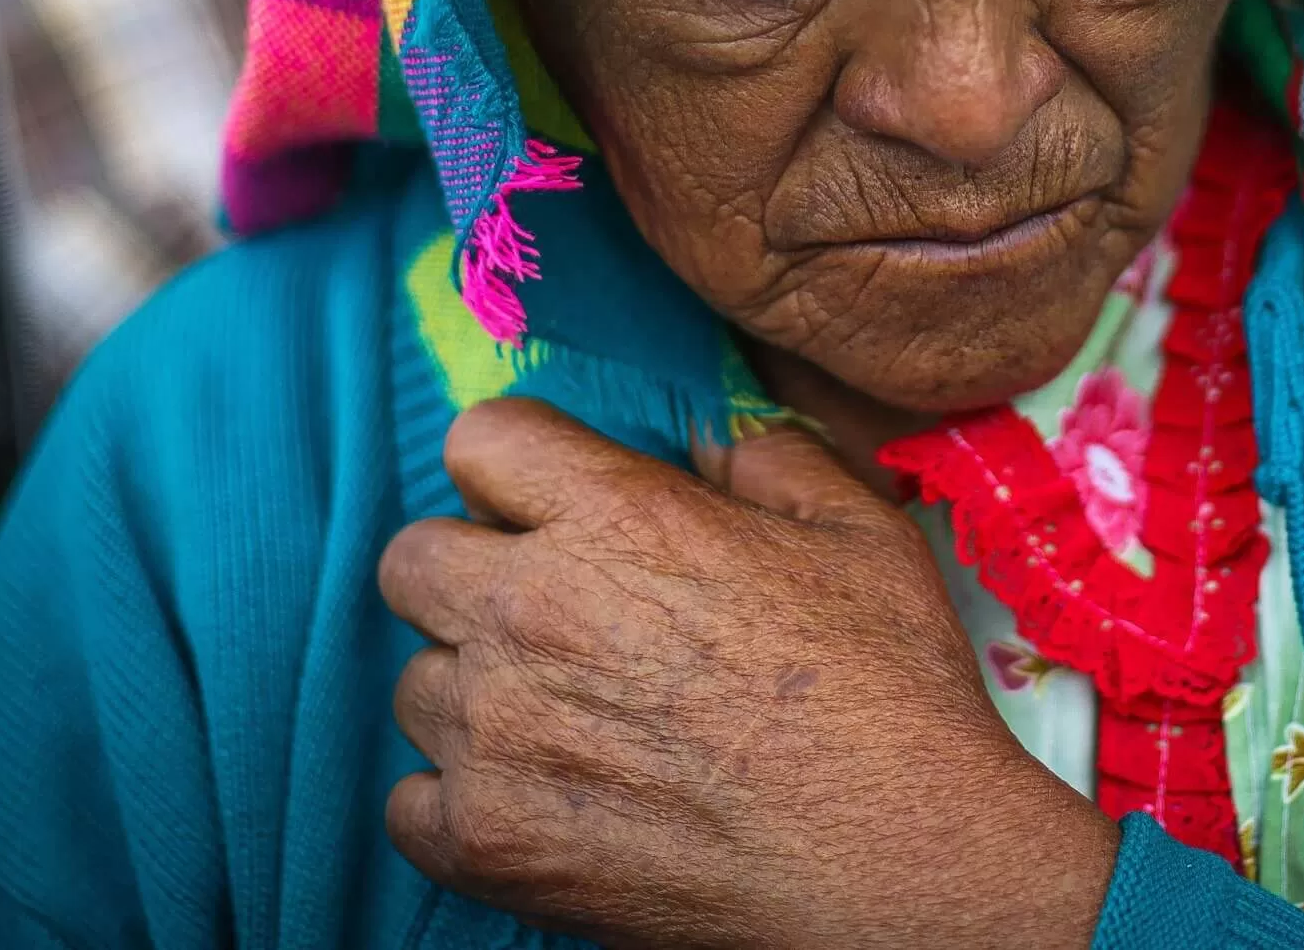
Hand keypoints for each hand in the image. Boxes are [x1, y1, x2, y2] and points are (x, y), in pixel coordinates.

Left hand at [377, 398, 1122, 949]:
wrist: (895, 864)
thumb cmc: (888, 690)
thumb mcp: (860, 530)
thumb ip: (769, 458)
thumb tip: (707, 445)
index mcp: (616, 517)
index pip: (481, 439)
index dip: (522, 467)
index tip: (560, 505)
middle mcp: (532, 611)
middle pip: (410, 558)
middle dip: (470, 570)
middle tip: (549, 611)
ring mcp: (496, 734)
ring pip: (414, 683)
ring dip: (474, 692)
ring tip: (567, 719)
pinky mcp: (487, 842)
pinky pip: (408, 802)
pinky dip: (464, 802)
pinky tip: (545, 797)